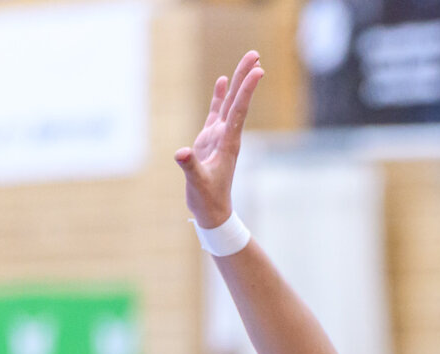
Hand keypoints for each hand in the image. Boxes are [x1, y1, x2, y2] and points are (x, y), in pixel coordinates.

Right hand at [174, 51, 264, 228]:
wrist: (212, 211)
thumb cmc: (207, 200)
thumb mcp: (197, 184)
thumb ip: (190, 168)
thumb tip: (181, 153)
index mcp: (228, 143)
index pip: (239, 110)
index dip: (247, 90)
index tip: (258, 71)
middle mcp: (228, 135)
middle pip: (238, 100)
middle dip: (246, 77)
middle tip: (255, 54)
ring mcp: (220, 136)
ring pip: (230, 103)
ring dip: (238, 82)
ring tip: (248, 60)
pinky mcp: (211, 139)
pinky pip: (217, 112)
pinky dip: (220, 96)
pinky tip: (223, 81)